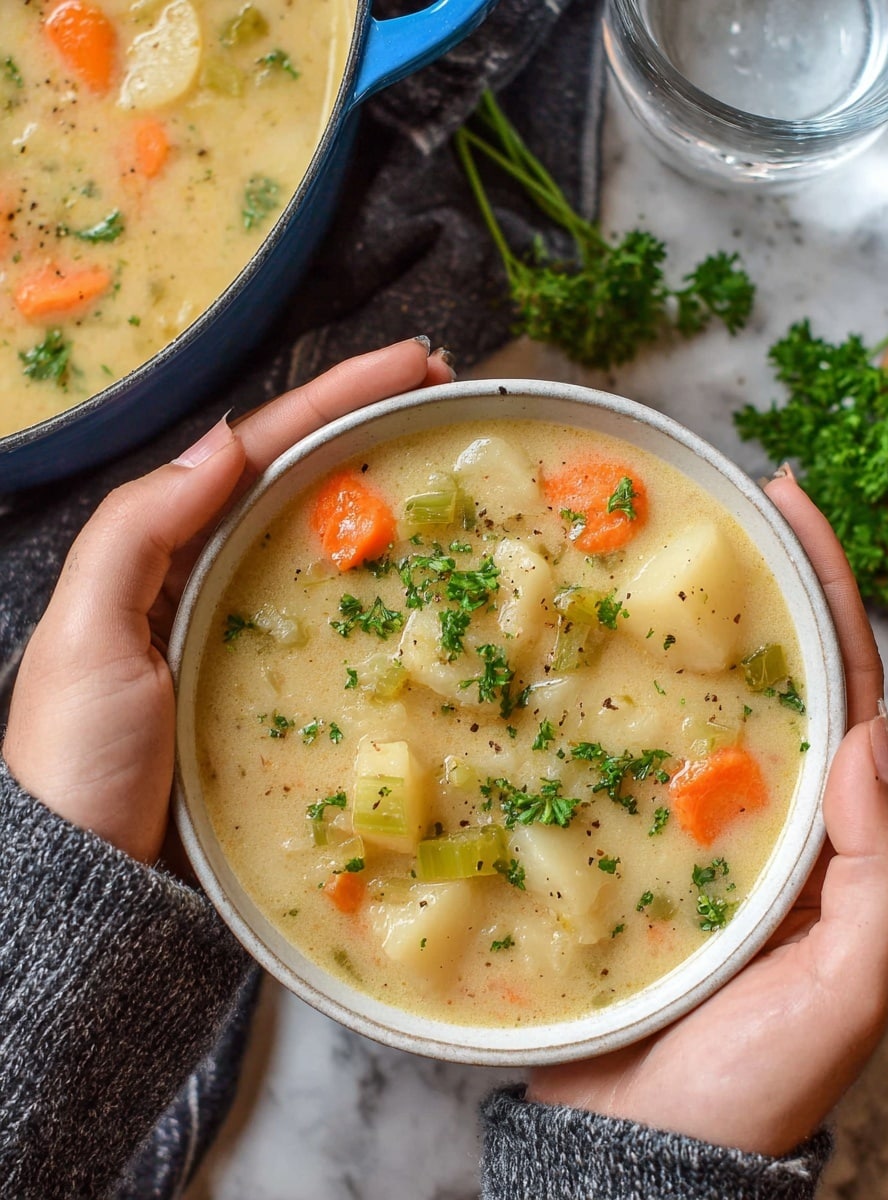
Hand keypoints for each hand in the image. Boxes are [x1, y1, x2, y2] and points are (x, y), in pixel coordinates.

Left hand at [2, 339, 453, 863]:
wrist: (92, 878)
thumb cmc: (78, 758)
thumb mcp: (85, 635)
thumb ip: (138, 532)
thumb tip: (219, 445)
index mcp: (169, 549)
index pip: (261, 449)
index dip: (335, 397)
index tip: (410, 363)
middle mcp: (214, 576)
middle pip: (302, 477)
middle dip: (369, 422)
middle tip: (442, 389)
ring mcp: (255, 631)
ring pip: (326, 539)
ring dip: (381, 488)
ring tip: (444, 455)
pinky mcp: (288, 689)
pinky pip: (344, 617)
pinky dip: (385, 581)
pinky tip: (426, 574)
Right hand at [527, 467, 887, 1157]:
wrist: (645, 1146)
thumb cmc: (756, 1079)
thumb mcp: (846, 986)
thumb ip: (876, 875)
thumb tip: (872, 742)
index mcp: (825, 833)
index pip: (846, 690)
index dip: (830, 596)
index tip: (796, 510)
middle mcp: (760, 812)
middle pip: (767, 674)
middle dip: (757, 584)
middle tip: (721, 500)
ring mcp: (682, 823)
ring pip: (685, 705)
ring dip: (671, 632)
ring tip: (635, 557)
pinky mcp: (614, 846)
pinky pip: (609, 759)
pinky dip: (598, 706)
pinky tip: (563, 665)